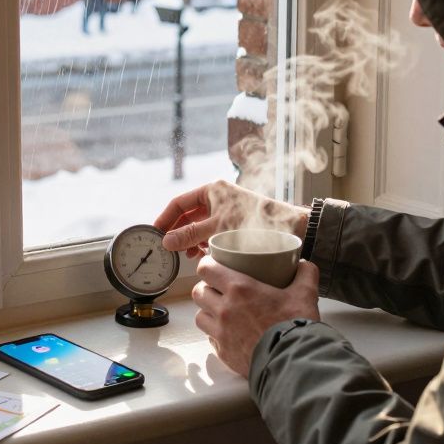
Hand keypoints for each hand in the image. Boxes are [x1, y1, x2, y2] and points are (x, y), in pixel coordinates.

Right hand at [154, 180, 307, 257]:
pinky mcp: (234, 222)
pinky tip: (204, 253)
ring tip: (188, 254)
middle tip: (169, 247)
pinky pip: (212, 231)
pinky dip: (205, 242)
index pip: (179, 202)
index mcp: (212, 190)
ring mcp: (226, 210)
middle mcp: (218, 197)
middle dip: (179, 231)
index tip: (156, 232)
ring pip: (200, 224)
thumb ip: (189, 235)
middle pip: (189, 214)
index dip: (166, 218)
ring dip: (192, 239)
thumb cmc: (254, 222)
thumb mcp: (216, 229)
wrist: (287, 228)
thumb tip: (167, 241)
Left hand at [192, 256, 320, 376]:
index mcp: (239, 289)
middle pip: (198, 292)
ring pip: (200, 316)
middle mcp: (224, 309)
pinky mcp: (223, 352)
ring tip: (220, 311)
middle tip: (218, 289)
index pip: (206, 269)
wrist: (292, 362)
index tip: (214, 265)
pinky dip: (216, 334)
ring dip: (207, 312)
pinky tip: (229, 333)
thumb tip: (304, 265)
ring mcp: (221, 332)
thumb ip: (305, 274)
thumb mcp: (305, 294)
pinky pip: (211, 339)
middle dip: (206, 288)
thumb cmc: (295, 326)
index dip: (207, 264)